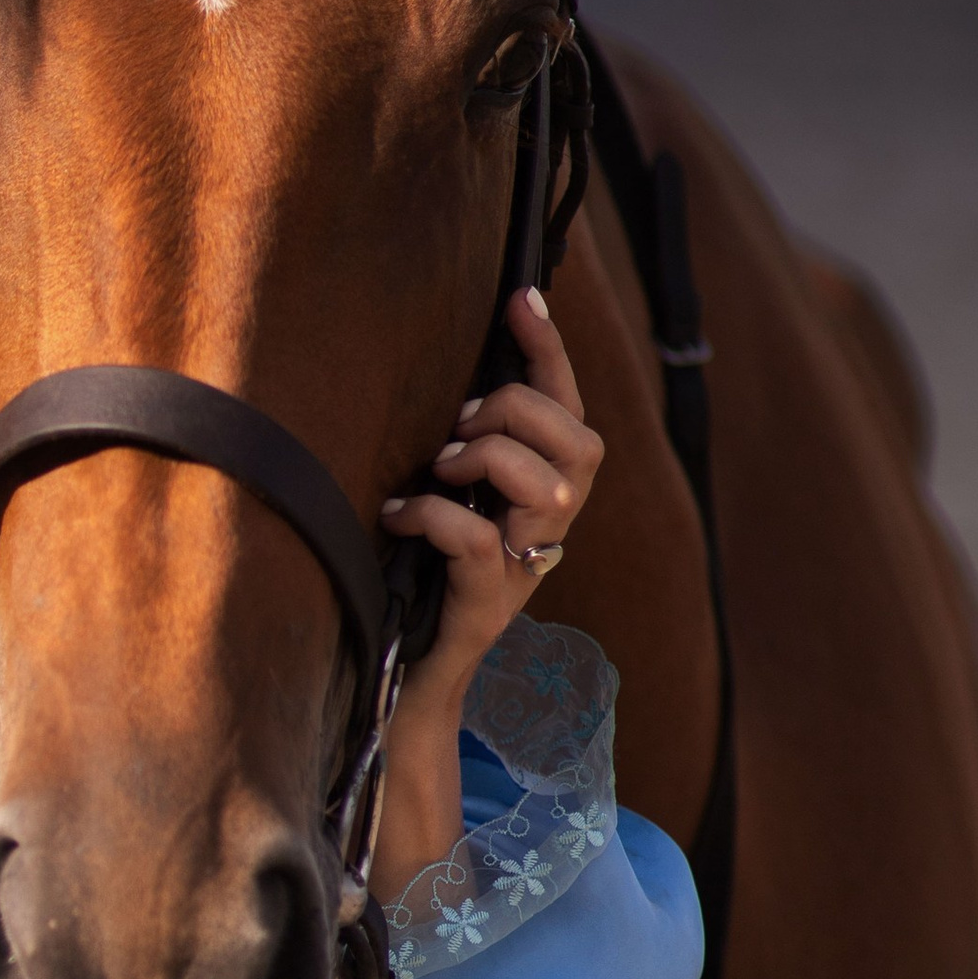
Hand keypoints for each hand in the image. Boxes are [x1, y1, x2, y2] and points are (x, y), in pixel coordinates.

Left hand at [368, 288, 602, 907]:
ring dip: (491, 459)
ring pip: (549, 488)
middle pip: (580, 442)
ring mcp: (524, 571)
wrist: (401, 684)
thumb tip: (439, 375)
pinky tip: (396, 514)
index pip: (569, 408)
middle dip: (514, 414)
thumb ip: (456, 447)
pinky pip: (477, 542)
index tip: (520, 294)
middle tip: (452, 430)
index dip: (551, 349)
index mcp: (542, 495)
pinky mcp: (485, 606)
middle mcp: (549, 531)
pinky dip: (432, 516)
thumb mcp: (441, 498)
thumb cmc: (412, 581)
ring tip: (437, 468)